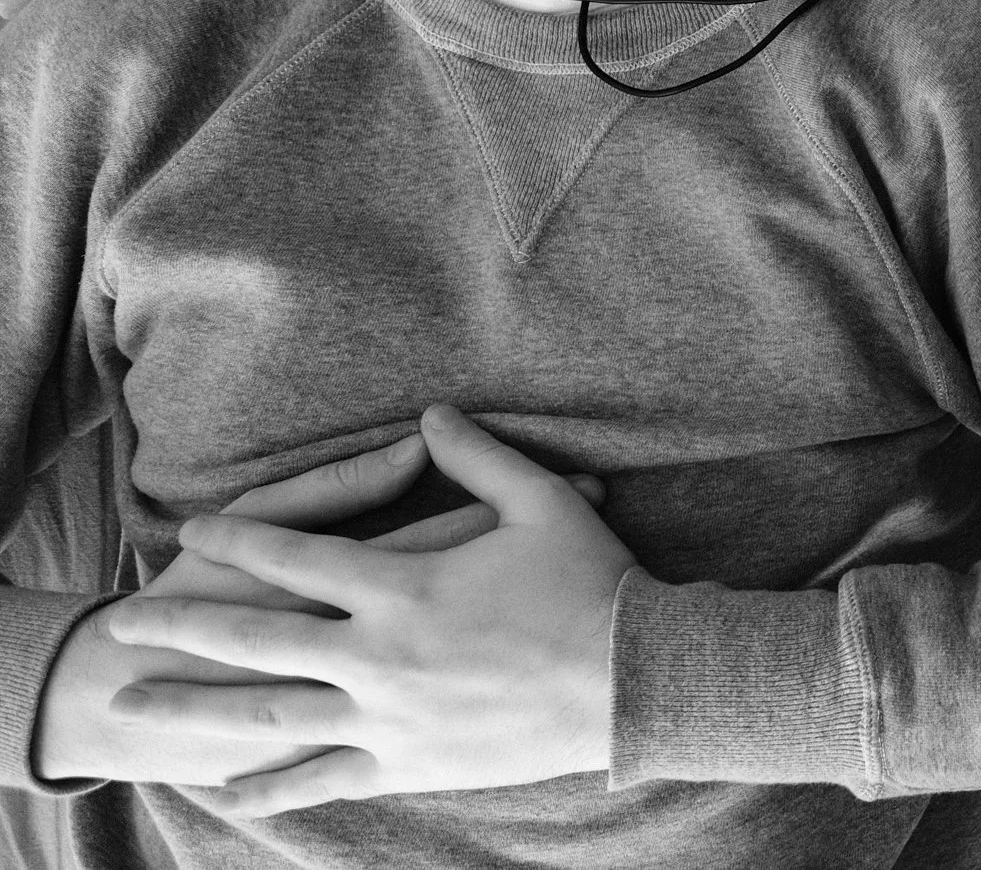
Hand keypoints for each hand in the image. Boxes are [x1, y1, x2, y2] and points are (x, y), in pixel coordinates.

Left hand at [102, 404, 637, 817]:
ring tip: (134, 706)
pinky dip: (270, 787)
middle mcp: (380, 654)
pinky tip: (226, 790)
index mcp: (405, 586)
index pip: (296, 556)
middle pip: (258, 637)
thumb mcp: (542, 502)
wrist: (631, 681)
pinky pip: (324, 778)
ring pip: (270, 715)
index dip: (238, 539)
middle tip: (122, 623)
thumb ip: (478, 457)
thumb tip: (429, 416)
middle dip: (182, 628)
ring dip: (195, 709)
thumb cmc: (593, 584)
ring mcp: (388, 716)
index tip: (191, 528)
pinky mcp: (410, 763)